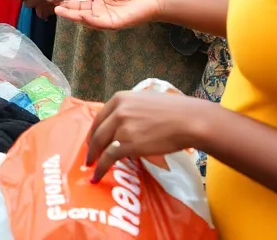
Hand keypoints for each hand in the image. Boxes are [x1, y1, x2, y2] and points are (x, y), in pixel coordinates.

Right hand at [55, 0, 163, 29]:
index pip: (82, 3)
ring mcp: (106, 18)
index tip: (59, 0)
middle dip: (68, 10)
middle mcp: (102, 10)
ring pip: (86, 19)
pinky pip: (97, 23)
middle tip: (55, 7)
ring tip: (60, 11)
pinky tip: (78, 15)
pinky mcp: (113, 23)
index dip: (70, 2)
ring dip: (73, 16)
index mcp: (101, 0)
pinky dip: (87, 20)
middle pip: (81, 11)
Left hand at [86, 90, 212, 181]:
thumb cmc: (174, 111)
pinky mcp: (127, 144)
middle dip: (91, 146)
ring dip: (94, 158)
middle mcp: (117, 111)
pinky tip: (97, 176)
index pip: (100, 117)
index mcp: (120, 98)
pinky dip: (101, 168)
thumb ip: (131, 110)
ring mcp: (121, 127)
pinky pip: (108, 158)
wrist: (187, 121)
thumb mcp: (145, 102)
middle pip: (97, 131)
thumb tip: (126, 125)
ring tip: (91, 168)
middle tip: (89, 157)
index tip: (91, 140)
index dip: (94, 131)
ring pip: (100, 145)